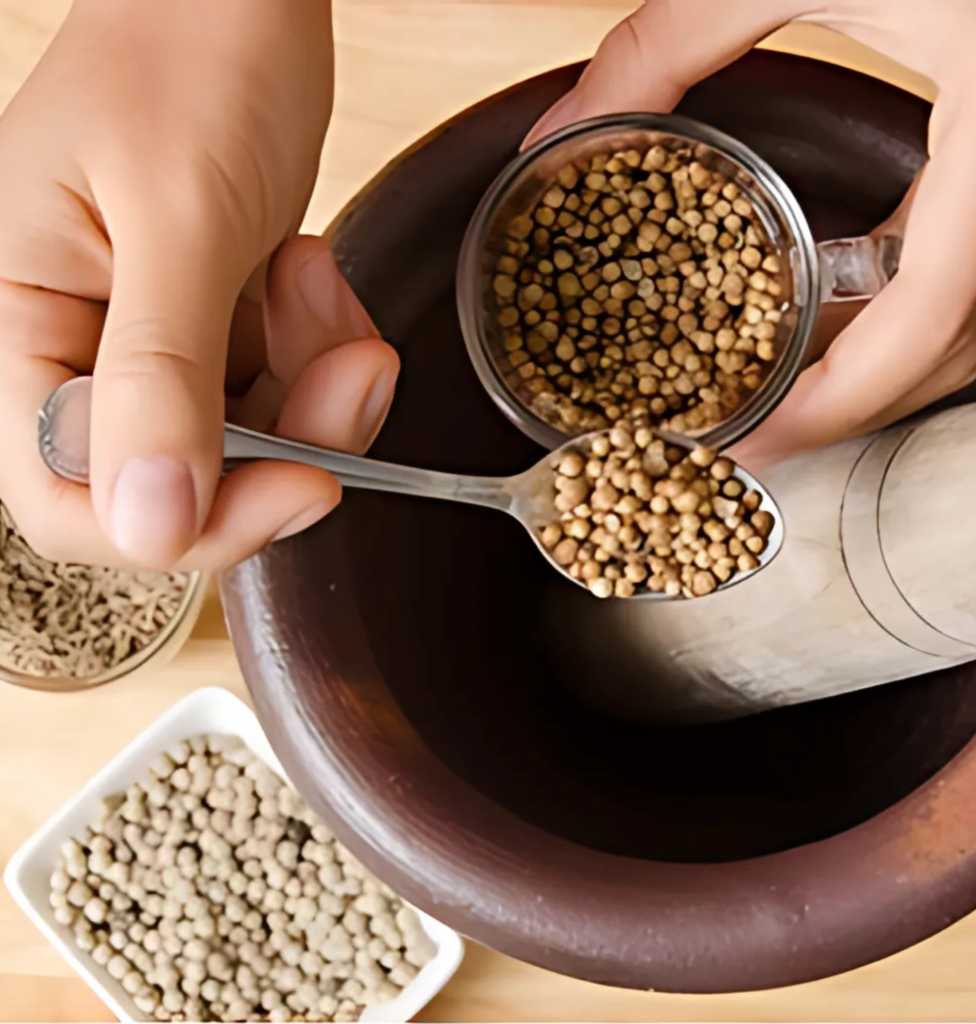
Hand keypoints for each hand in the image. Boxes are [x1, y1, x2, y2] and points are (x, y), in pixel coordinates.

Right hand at [0, 0, 398, 569]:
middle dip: (290, 440)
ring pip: (246, 445)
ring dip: (317, 389)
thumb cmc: (189, 56)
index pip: (72, 497)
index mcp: (16, 321)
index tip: (303, 486)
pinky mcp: (210, 331)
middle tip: (354, 368)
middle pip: (181, 483)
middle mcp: (73, 348)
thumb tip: (149, 524)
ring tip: (318, 284)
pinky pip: (279, 395)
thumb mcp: (179, 217)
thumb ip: (159, 375)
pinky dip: (321, 357)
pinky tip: (314, 278)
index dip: (189, 521)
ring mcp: (148, 344)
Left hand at [526, 0, 975, 467]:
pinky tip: (820, 314)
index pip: (932, 316)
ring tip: (767, 392)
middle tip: (745, 441)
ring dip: (868, 371)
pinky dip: (893, 313)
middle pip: (954, 347)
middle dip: (846, 409)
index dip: (840, 404)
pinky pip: (966, 273)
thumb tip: (558, 131)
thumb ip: (672, 38)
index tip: (751, 445)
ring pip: (970, 323)